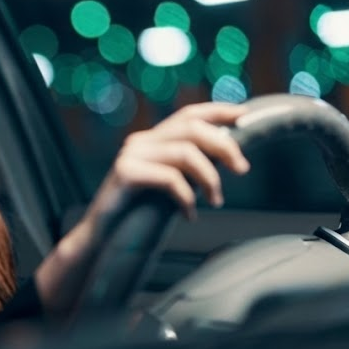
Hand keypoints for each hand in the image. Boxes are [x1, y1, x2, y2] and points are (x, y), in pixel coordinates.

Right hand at [35, 101, 249, 318]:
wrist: (103, 237)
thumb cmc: (139, 214)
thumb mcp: (171, 186)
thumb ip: (190, 168)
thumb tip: (229, 159)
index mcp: (153, 140)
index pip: (188, 114)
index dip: (218, 110)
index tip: (245, 114)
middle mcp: (141, 141)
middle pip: (192, 127)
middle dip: (224, 146)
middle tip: (242, 169)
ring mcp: (131, 155)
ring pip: (186, 152)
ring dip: (210, 178)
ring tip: (216, 201)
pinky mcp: (125, 173)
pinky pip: (170, 178)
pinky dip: (187, 198)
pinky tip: (189, 215)